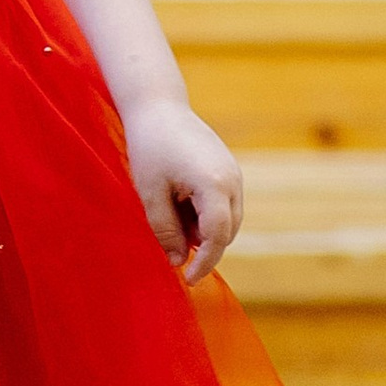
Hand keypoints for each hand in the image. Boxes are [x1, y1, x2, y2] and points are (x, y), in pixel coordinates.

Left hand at [123, 101, 242, 284]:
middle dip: (202, 245)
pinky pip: (224, 204)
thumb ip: (165, 230)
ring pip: (228, 220)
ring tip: (170, 208)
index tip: (188, 279)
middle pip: (226, 232)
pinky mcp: (230, 169)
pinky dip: (205, 213)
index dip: (205, 263)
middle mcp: (233, 180)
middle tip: (169, 235)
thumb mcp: (150, 193)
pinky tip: (178, 198)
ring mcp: (234, 173)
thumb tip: (179, 261)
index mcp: (214, 185)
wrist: (159, 106)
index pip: (217, 238)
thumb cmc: (150, 147)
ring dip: (203, 229)